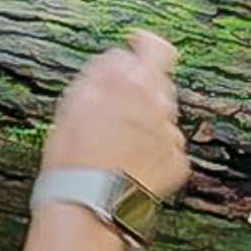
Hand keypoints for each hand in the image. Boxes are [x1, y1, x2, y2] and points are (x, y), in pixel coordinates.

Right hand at [42, 30, 189, 198]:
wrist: (88, 206)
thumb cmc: (74, 157)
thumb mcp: (74, 101)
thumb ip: (103, 71)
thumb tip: (119, 57)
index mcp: (135, 85)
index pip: (158, 49)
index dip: (147, 44)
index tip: (137, 44)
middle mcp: (160, 107)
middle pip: (159, 86)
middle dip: (139, 92)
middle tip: (112, 110)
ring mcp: (171, 137)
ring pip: (163, 119)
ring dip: (145, 125)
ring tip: (115, 146)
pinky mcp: (176, 164)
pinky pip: (167, 149)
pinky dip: (152, 153)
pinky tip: (128, 164)